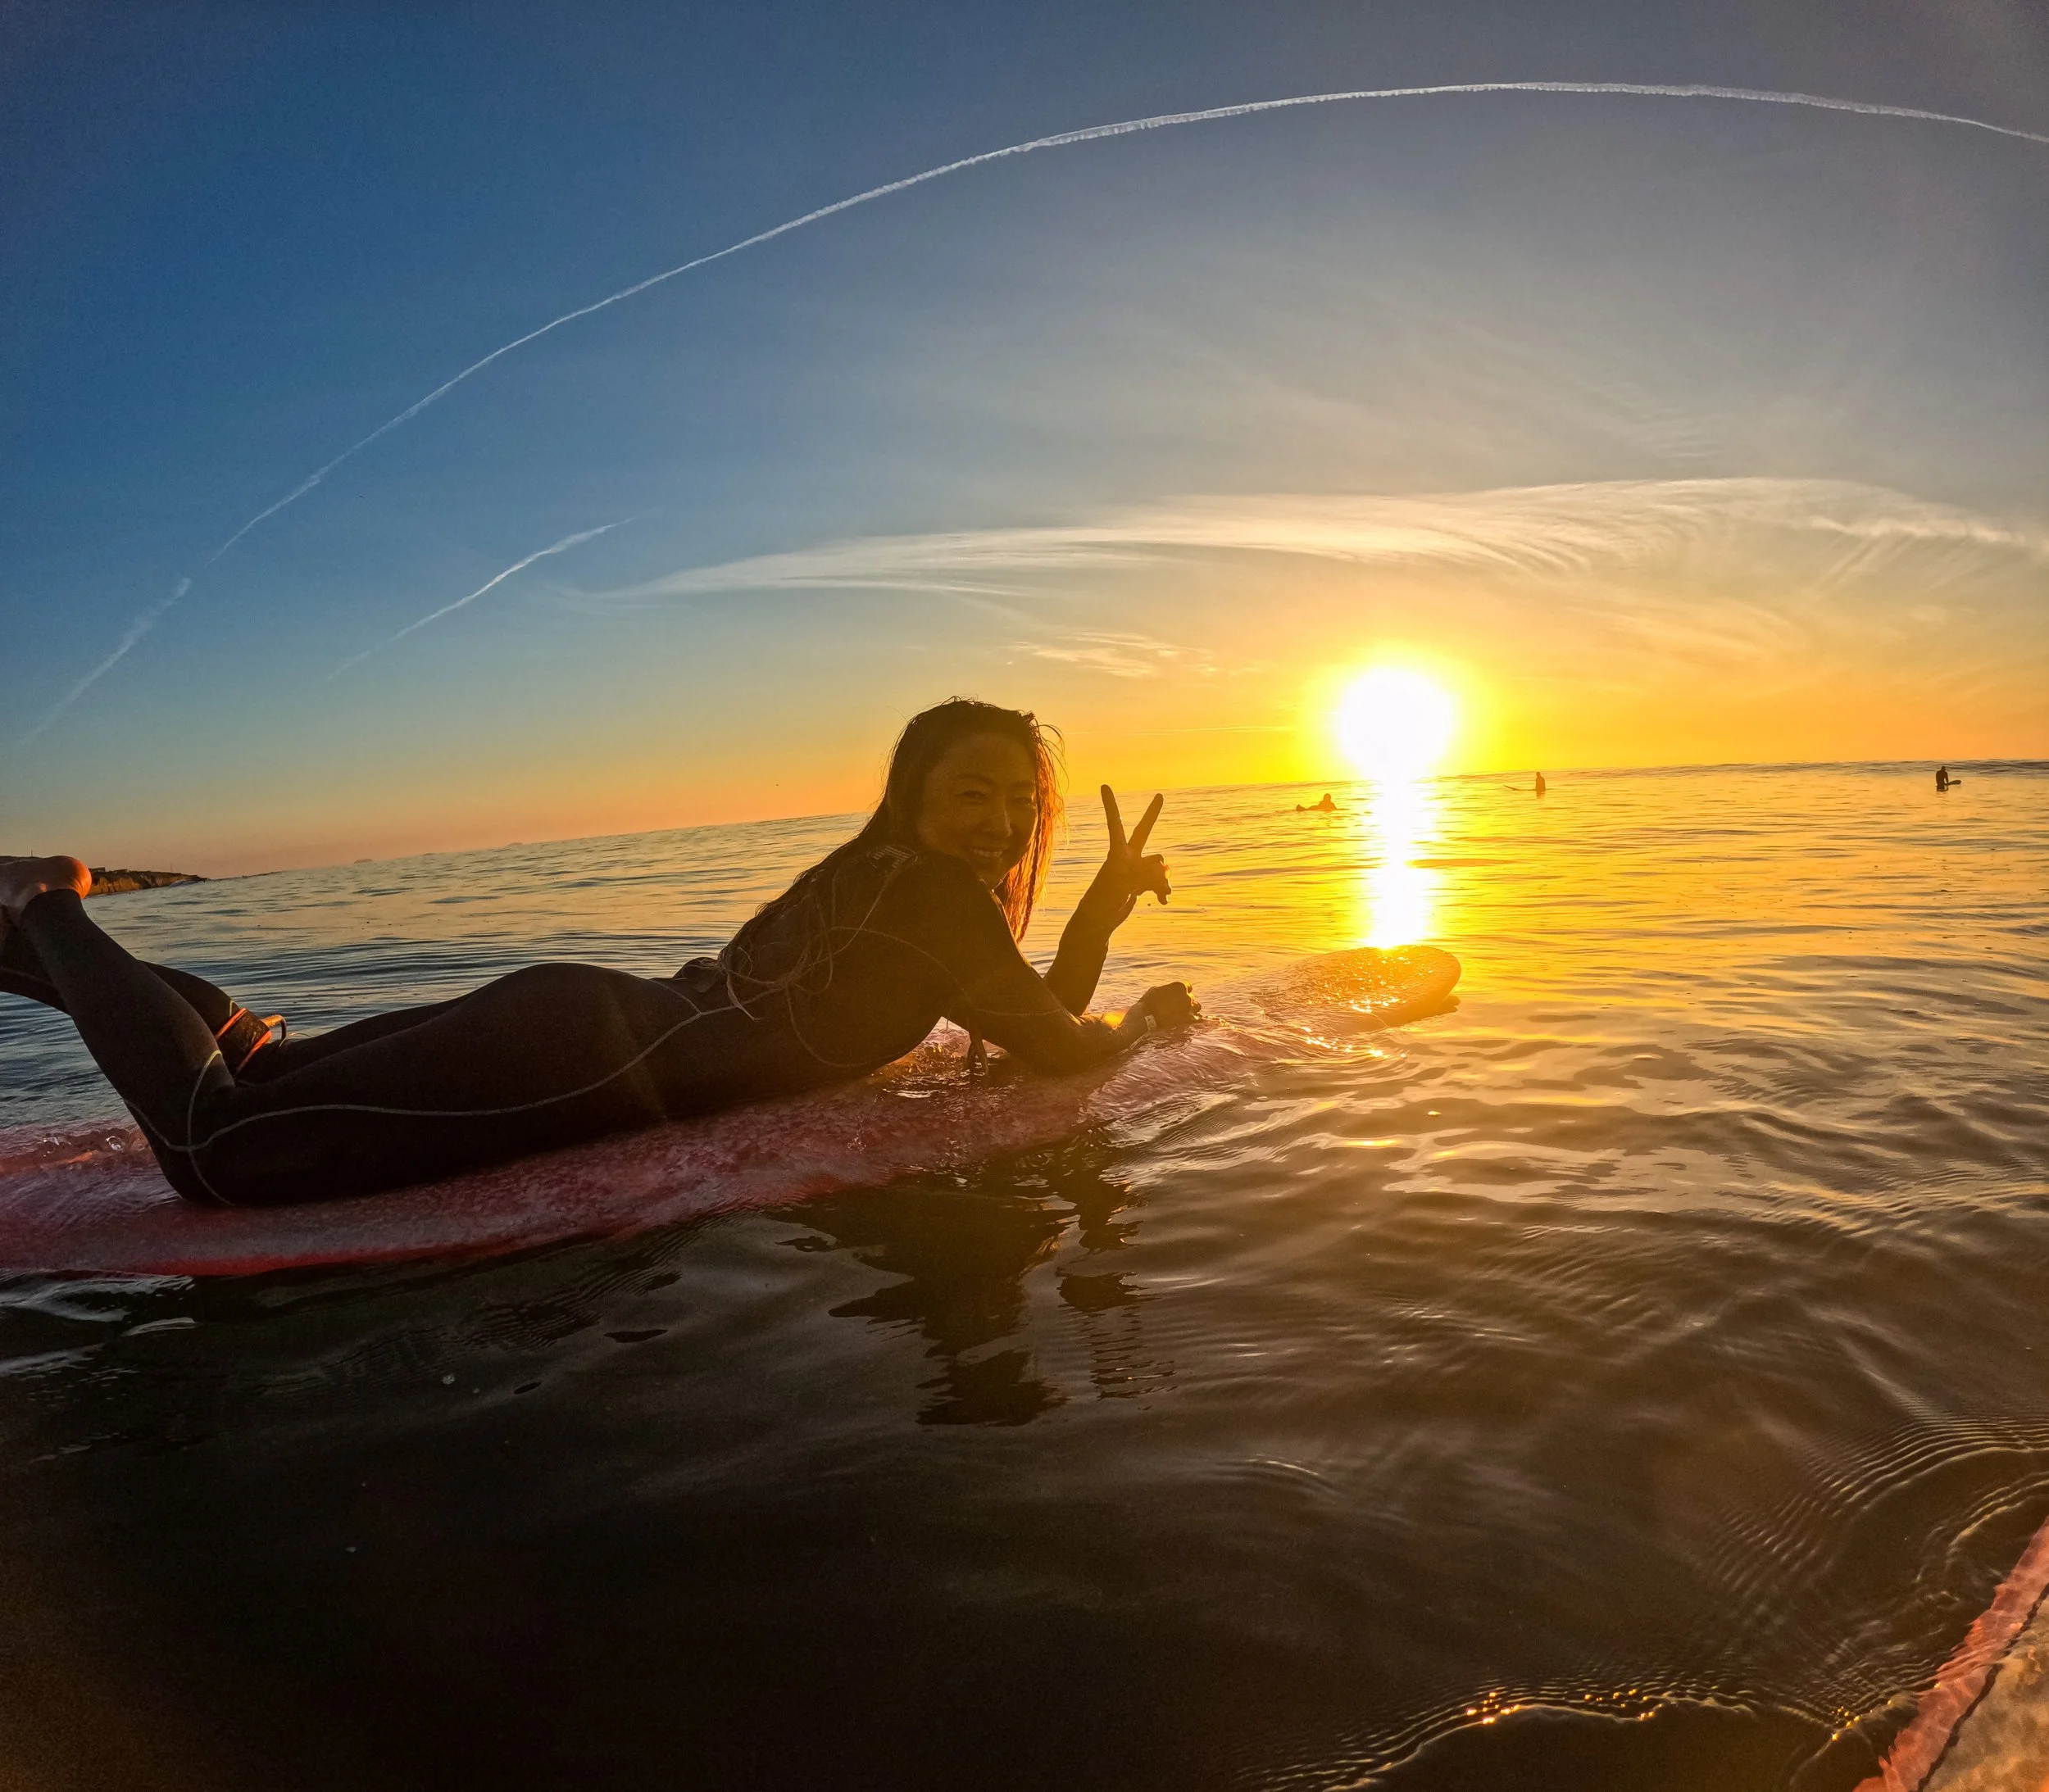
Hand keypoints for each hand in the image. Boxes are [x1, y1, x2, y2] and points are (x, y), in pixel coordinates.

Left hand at [1079, 785, 1170, 932]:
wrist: (1097, 923)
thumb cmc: (1101, 903)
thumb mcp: (1120, 887)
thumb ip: (1143, 875)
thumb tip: (1163, 871)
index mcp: (1117, 854)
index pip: (1116, 825)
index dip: (1111, 806)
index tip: (1104, 786)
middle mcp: (1127, 858)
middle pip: (1144, 832)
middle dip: (1152, 815)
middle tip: (1160, 796)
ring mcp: (1134, 870)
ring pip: (1159, 867)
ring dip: (1163, 880)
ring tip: (1163, 894)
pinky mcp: (1139, 884)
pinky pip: (1158, 882)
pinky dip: (1162, 890)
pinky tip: (1162, 901)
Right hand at [1132, 980, 1200, 1032]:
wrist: (1146, 1017)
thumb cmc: (1148, 1002)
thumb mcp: (1156, 989)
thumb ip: (1167, 989)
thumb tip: (1168, 990)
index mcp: (1180, 986)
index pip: (1188, 986)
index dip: (1182, 991)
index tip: (1177, 995)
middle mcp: (1187, 996)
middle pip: (1190, 997)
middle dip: (1184, 1000)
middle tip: (1175, 1005)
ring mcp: (1188, 1009)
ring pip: (1197, 1007)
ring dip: (1191, 1008)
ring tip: (1182, 1012)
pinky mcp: (1187, 1020)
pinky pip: (1196, 1018)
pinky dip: (1192, 1018)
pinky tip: (1186, 1020)